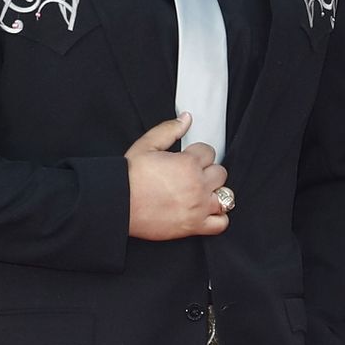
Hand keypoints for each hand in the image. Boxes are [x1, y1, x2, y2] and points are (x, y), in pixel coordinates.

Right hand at [125, 111, 229, 240]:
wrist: (118, 203)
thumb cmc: (129, 176)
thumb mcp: (146, 145)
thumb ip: (169, 130)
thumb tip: (186, 118)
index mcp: (188, 163)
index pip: (209, 152)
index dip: (198, 154)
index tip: (188, 160)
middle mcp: (198, 185)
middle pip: (220, 173)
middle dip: (208, 172)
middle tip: (192, 176)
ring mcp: (199, 207)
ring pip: (226, 197)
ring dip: (215, 193)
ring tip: (200, 193)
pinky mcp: (194, 226)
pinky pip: (221, 223)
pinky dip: (219, 218)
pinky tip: (207, 211)